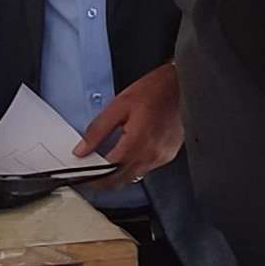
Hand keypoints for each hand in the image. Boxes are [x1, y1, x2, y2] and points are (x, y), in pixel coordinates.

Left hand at [75, 62, 183, 188]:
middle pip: (120, 180)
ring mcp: (162, 157)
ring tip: (107, 160)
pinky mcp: (168, 156)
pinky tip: (129, 152)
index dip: (92, 177)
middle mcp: (151, 154)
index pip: (108, 171)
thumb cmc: (155, 90)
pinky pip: (146, 168)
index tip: (82, 175)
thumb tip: (82, 149)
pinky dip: (133, 165)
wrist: (182, 85)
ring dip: (118, 174)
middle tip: (90, 172)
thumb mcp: (119, 105)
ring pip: (133, 176)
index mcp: (137, 142)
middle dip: (102, 180)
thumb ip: (97, 130)